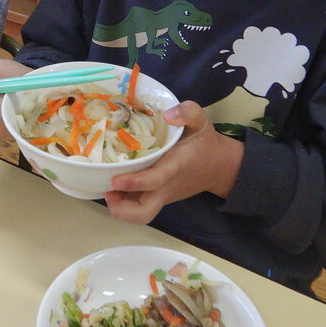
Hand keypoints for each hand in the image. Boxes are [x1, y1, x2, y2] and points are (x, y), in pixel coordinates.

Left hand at [103, 101, 243, 223]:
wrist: (219, 167)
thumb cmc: (204, 143)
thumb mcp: (201, 121)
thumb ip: (188, 112)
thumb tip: (167, 115)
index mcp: (175, 166)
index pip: (155, 180)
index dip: (135, 182)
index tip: (115, 179)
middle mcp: (166, 186)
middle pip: (144, 213)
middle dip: (122, 209)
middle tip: (107, 191)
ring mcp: (161, 195)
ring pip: (139, 214)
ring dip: (120, 207)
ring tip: (106, 186)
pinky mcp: (158, 197)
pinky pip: (139, 206)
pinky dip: (124, 201)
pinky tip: (115, 183)